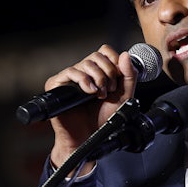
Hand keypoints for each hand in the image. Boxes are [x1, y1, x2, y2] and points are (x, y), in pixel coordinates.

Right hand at [47, 44, 136, 169]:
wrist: (90, 135)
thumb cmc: (104, 118)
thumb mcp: (124, 96)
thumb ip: (129, 76)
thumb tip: (125, 54)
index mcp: (98, 71)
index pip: (105, 51)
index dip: (114, 61)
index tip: (118, 78)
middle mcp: (84, 72)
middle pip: (97, 55)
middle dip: (109, 72)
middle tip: (109, 90)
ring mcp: (71, 77)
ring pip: (86, 63)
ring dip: (98, 79)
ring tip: (100, 94)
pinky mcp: (57, 84)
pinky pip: (71, 71)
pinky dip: (84, 80)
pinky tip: (90, 92)